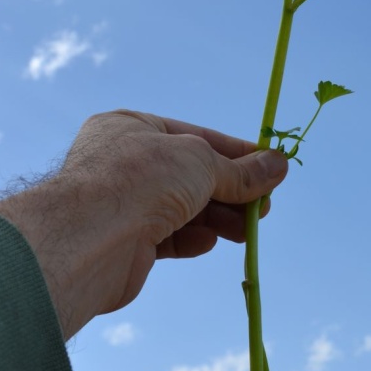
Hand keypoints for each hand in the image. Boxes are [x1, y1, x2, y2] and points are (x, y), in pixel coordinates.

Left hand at [0, 109, 288, 339]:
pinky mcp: (126, 243)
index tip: (271, 167)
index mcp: (131, 128)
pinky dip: (193, 238)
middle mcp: (123, 163)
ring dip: (220, 217)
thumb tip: (279, 165)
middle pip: (192, 176)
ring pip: (183, 208)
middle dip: (232, 191)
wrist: (92, 237)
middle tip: (266, 207)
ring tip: (249, 229)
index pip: (195, 137)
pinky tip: (212, 241)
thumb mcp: (202, 162)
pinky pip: (168, 237)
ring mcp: (123, 204)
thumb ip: (240, 170)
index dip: (237, 153)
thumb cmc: (142, 178)